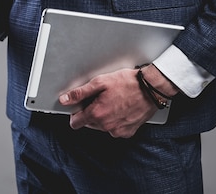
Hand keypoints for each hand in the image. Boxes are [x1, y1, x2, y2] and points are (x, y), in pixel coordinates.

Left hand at [59, 66, 176, 138]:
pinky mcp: (127, 132)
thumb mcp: (100, 82)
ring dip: (103, 116)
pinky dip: (115, 120)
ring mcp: (117, 131)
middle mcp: (106, 126)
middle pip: (88, 123)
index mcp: (96, 114)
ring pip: (101, 126)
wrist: (150, 89)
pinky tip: (120, 108)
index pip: (75, 123)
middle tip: (101, 97)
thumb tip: (64, 100)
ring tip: (113, 100)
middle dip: (91, 111)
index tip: (80, 104)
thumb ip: (80, 93)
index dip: (76, 112)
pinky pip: (114, 129)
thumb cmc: (127, 83)